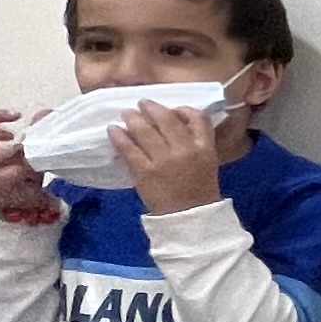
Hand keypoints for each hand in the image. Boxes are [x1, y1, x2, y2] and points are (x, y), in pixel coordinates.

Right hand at [0, 106, 57, 223]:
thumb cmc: (22, 168)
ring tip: (20, 150)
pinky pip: (1, 182)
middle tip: (10, 134)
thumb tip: (44, 114)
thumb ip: (36, 130)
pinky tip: (28, 170)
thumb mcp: (30, 146)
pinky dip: (16, 173)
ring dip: (2, 152)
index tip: (15, 115)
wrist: (27, 201)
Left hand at [106, 100, 223, 215]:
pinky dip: (119, 137)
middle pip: (167, 119)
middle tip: (142, 103)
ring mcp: (163, 160)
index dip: (183, 109)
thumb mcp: (207, 161)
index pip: (198, 118)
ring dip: (133, 118)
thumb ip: (196, 142)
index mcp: (205, 147)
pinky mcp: (144, 172)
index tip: (173, 109)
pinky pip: (129, 149)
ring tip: (126, 114)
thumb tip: (176, 121)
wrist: (190, 217)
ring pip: (145, 131)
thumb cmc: (199, 189)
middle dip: (152, 108)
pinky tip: (113, 130)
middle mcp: (185, 150)